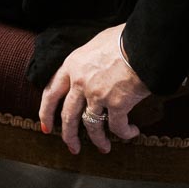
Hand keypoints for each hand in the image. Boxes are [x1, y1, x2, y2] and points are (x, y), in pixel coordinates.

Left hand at [38, 24, 148, 155]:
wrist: (142, 43)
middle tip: (72, 147)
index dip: (46, 112)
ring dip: (98, 140)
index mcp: (72, 65)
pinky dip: (124, 133)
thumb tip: (91, 66)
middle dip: (68, 135)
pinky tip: (131, 132)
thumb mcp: (95, 44)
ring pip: (91, 126)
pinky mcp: (116, 104)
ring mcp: (96, 94)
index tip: (46, 126)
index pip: (51, 93)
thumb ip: (87, 60)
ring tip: (104, 148)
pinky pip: (116, 127)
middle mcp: (80, 82)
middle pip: (67, 116)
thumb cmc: (122, 39)